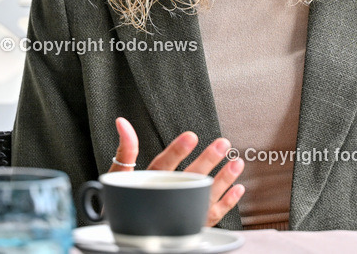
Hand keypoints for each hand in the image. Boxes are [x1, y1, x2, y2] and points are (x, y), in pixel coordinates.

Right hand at [108, 117, 244, 226]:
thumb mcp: (119, 174)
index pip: (163, 166)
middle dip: (208, 161)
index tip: (191, 136)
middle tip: (223, 144)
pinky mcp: (190, 224)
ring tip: (237, 163)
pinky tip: (238, 188)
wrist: (125, 233)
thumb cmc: (123, 200)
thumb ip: (126, 148)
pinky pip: (211, 216)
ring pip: (204, 198)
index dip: (177, 151)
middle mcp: (165, 201)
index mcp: (147, 185)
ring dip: (223, 181)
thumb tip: (123, 122)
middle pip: (189, 180)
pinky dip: (227, 204)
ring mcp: (179, 214)